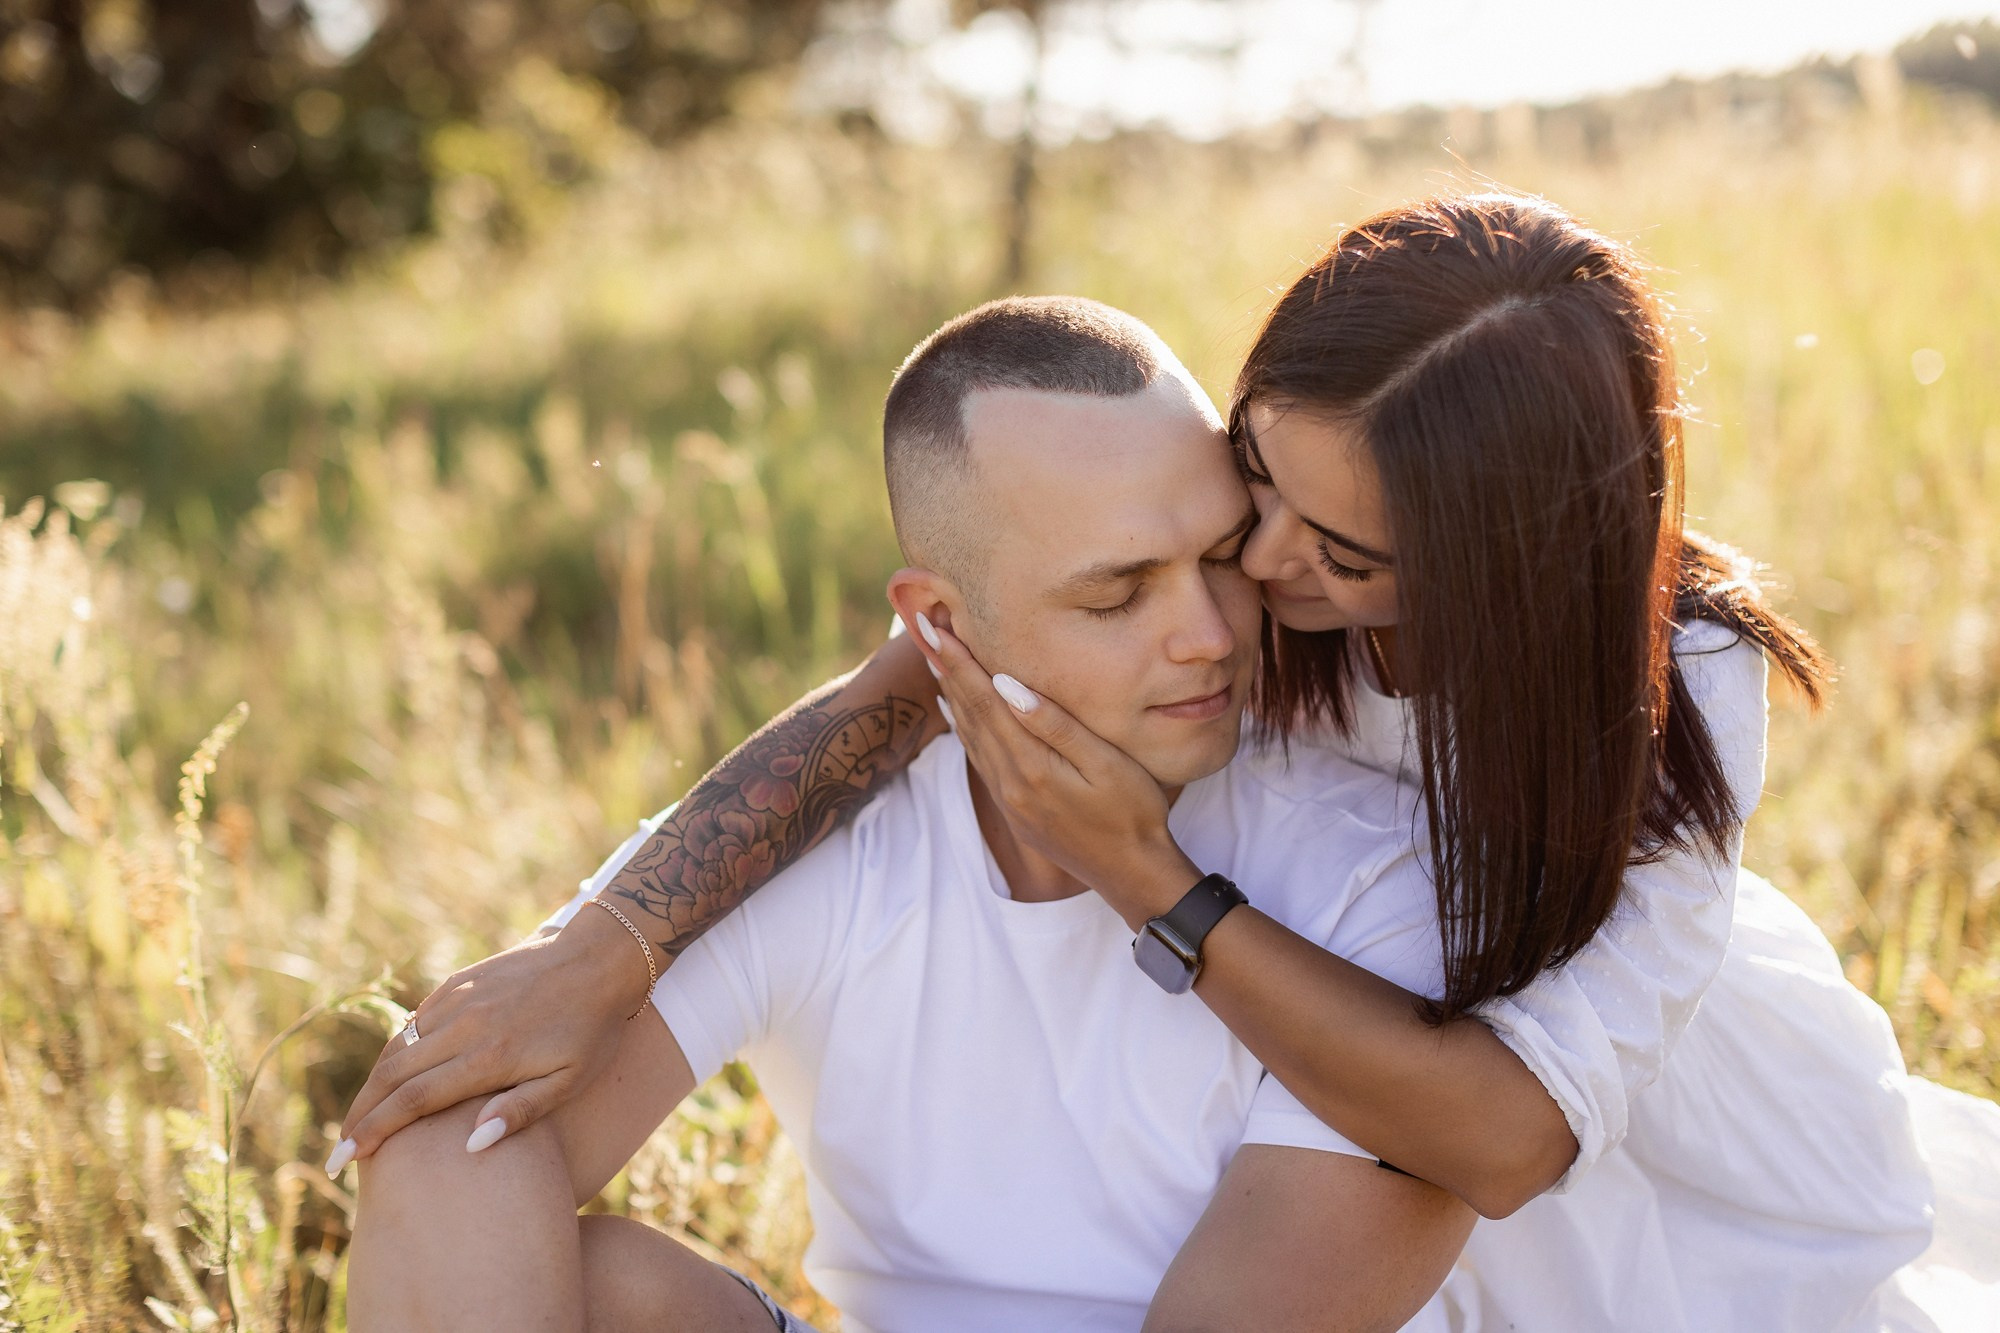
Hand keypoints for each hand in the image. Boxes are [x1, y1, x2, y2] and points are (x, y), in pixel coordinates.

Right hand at [329, 904, 649, 1171]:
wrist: (601, 957)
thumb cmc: (593, 1029)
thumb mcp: (571, 1080)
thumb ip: (521, 1113)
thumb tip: (470, 1147)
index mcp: (487, 1057)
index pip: (412, 1102)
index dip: (374, 1132)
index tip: (344, 1160)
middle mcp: (463, 1026)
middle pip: (391, 1076)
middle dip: (360, 1117)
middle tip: (338, 1153)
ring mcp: (458, 999)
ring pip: (398, 1047)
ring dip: (373, 1085)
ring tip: (359, 1121)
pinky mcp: (459, 982)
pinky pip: (416, 1021)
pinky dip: (396, 1051)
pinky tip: (391, 1075)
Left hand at [915, 614, 1200, 927]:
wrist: (1132, 875)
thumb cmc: (1133, 813)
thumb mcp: (1105, 764)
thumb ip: (1055, 725)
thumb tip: (1007, 685)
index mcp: (1030, 766)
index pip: (985, 701)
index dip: (960, 662)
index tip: (936, 626)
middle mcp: (1009, 784)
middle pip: (969, 715)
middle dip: (947, 670)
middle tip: (925, 628)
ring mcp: (1008, 800)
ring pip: (969, 738)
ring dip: (951, 697)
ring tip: (935, 661)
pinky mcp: (1014, 811)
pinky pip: (979, 760)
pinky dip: (963, 730)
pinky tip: (956, 714)